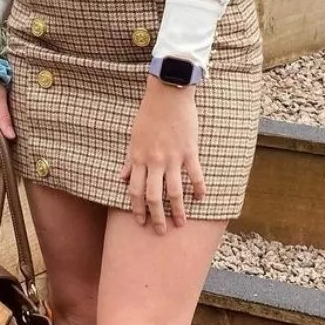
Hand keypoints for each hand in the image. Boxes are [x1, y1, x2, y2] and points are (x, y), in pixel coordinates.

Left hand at [120, 78, 205, 230]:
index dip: (137, 208)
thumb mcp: (134, 137)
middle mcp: (154, 161)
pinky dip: (199, 188)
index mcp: (138, 158)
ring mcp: (173, 157)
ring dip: (178, 210)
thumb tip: (122, 179)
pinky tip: (201, 199)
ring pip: (175, 191)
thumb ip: (130, 160)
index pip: (136, 190)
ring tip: (181, 223)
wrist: (167, 93)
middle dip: (156, 217)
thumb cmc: (149, 114)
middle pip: (154, 196)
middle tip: (160, 231)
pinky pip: (195, 175)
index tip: (141, 221)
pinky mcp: (189, 150)